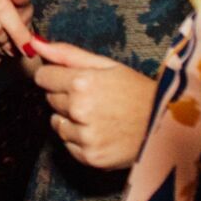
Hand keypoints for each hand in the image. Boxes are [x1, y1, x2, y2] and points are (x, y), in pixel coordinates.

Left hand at [31, 39, 155, 169]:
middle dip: (66, 97)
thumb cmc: (137, 91)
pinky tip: (101, 132)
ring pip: (57, 124)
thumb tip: (35, 42)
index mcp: (82, 83)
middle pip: (50, 100)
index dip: (56, 77)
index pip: (43, 77)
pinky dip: (80, 140)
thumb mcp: (106, 65)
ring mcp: (85, 136)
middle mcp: (80, 111)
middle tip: (94, 98)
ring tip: (99, 116)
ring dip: (71, 120)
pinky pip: (69, 145)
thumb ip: (67, 54)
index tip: (71, 80)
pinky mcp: (90, 157)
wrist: (166, 126)